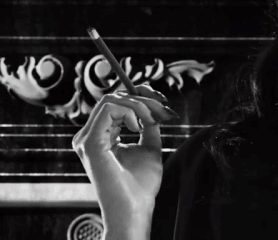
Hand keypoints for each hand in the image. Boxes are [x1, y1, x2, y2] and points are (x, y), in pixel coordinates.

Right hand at [72, 84, 178, 223]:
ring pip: (113, 99)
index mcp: (100, 136)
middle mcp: (89, 136)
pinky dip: (132, 110)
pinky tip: (139, 127)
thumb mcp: (149, 146)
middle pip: (114, 98)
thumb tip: (153, 106)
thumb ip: (148, 125)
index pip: (115, 103)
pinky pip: (110, 107)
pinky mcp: (90, 142)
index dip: (140, 96)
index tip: (163, 103)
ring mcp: (87, 138)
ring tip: (154, 120)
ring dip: (140, 104)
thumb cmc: (141, 183)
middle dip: (144, 98)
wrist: (134, 207)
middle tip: (164, 110)